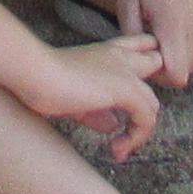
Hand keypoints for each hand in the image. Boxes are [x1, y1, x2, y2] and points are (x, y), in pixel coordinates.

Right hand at [15, 34, 165, 160]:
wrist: (36, 74)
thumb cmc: (44, 82)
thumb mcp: (75, 99)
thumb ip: (97, 112)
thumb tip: (112, 127)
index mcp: (106, 52)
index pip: (139, 45)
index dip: (145, 62)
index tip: (133, 95)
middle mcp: (120, 57)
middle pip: (155, 62)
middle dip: (149, 92)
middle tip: (131, 124)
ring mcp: (126, 72)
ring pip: (153, 101)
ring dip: (139, 130)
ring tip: (118, 148)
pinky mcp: (127, 89)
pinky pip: (147, 118)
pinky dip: (135, 138)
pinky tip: (116, 148)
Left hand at [108, 0, 192, 90]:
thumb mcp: (126, 7)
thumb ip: (136, 41)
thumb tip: (145, 62)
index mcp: (175, 23)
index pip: (177, 75)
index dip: (159, 75)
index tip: (145, 57)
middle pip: (189, 71)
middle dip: (168, 67)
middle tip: (149, 46)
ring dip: (182, 59)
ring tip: (161, 39)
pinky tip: (174, 32)